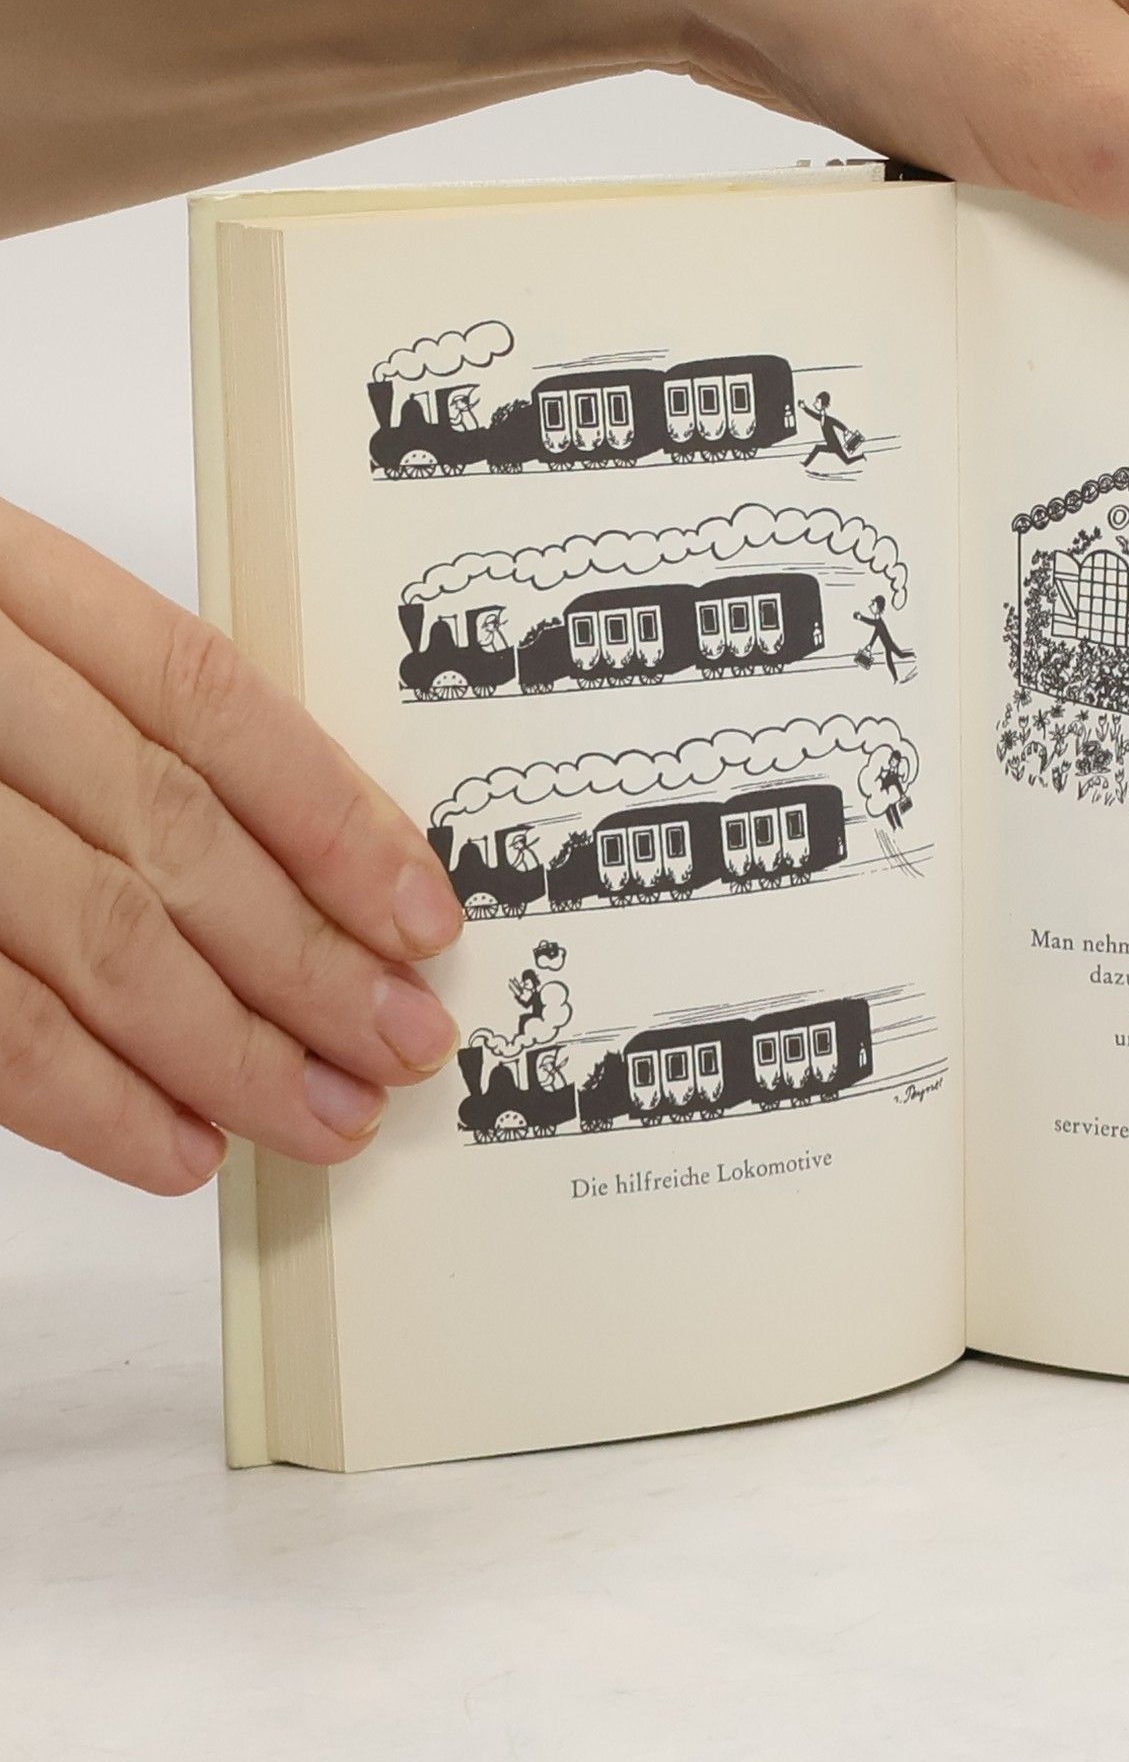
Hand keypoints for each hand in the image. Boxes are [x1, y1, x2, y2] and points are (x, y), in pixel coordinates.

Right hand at [0, 499, 463, 1193]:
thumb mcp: (2, 647)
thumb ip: (109, 723)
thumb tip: (313, 868)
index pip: (208, 700)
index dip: (332, 814)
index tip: (421, 915)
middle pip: (169, 832)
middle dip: (306, 959)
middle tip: (404, 1047)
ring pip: (89, 932)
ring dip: (225, 1047)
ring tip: (322, 1119)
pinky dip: (83, 1097)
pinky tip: (175, 1146)